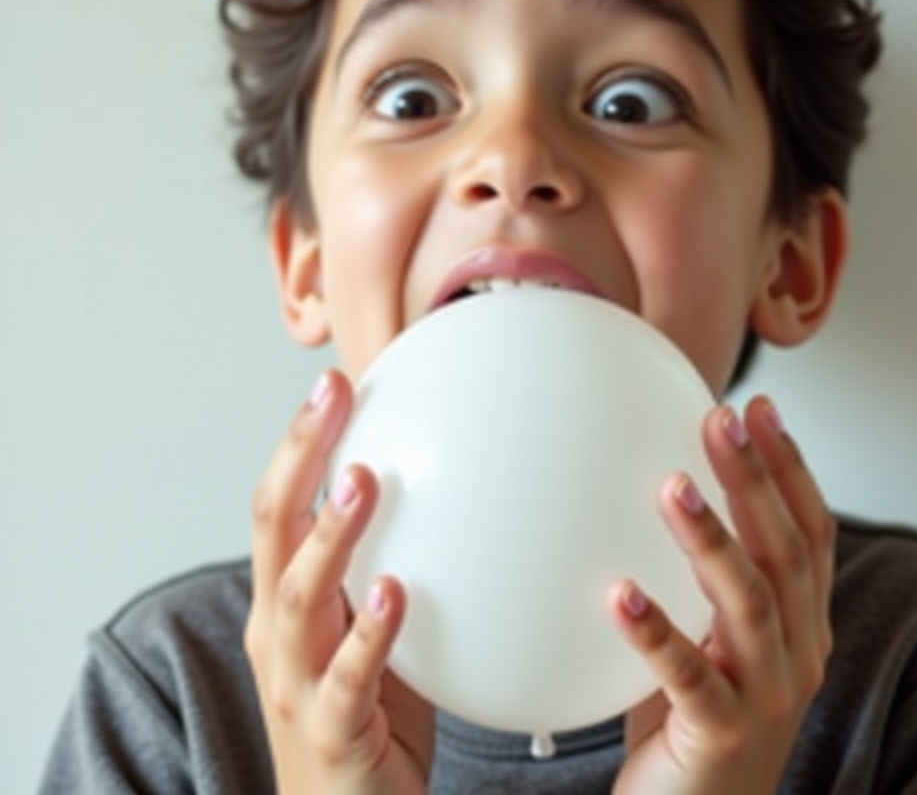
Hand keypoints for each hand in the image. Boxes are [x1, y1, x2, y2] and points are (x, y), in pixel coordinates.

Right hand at [245, 370, 433, 794]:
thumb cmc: (365, 711)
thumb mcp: (368, 626)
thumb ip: (385, 565)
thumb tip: (444, 493)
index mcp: (285, 601)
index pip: (280, 505)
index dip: (300, 442)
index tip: (333, 384)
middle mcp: (279, 632)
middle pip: (274, 528)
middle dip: (301, 456)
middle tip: (335, 396)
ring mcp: (296, 682)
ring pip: (301, 596)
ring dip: (332, 534)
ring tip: (363, 480)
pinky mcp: (331, 730)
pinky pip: (347, 677)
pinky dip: (370, 631)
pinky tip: (396, 590)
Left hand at [610, 397, 833, 794]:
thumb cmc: (692, 715)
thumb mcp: (708, 633)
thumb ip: (700, 576)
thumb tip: (651, 482)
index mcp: (801, 623)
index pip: (810, 531)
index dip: (791, 466)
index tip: (758, 407)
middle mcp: (799, 653)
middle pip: (786, 551)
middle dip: (756, 479)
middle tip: (721, 420)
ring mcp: (767, 697)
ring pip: (750, 605)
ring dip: (712, 541)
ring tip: (671, 487)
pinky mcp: (721, 735)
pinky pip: (688, 677)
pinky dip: (655, 632)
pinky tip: (618, 594)